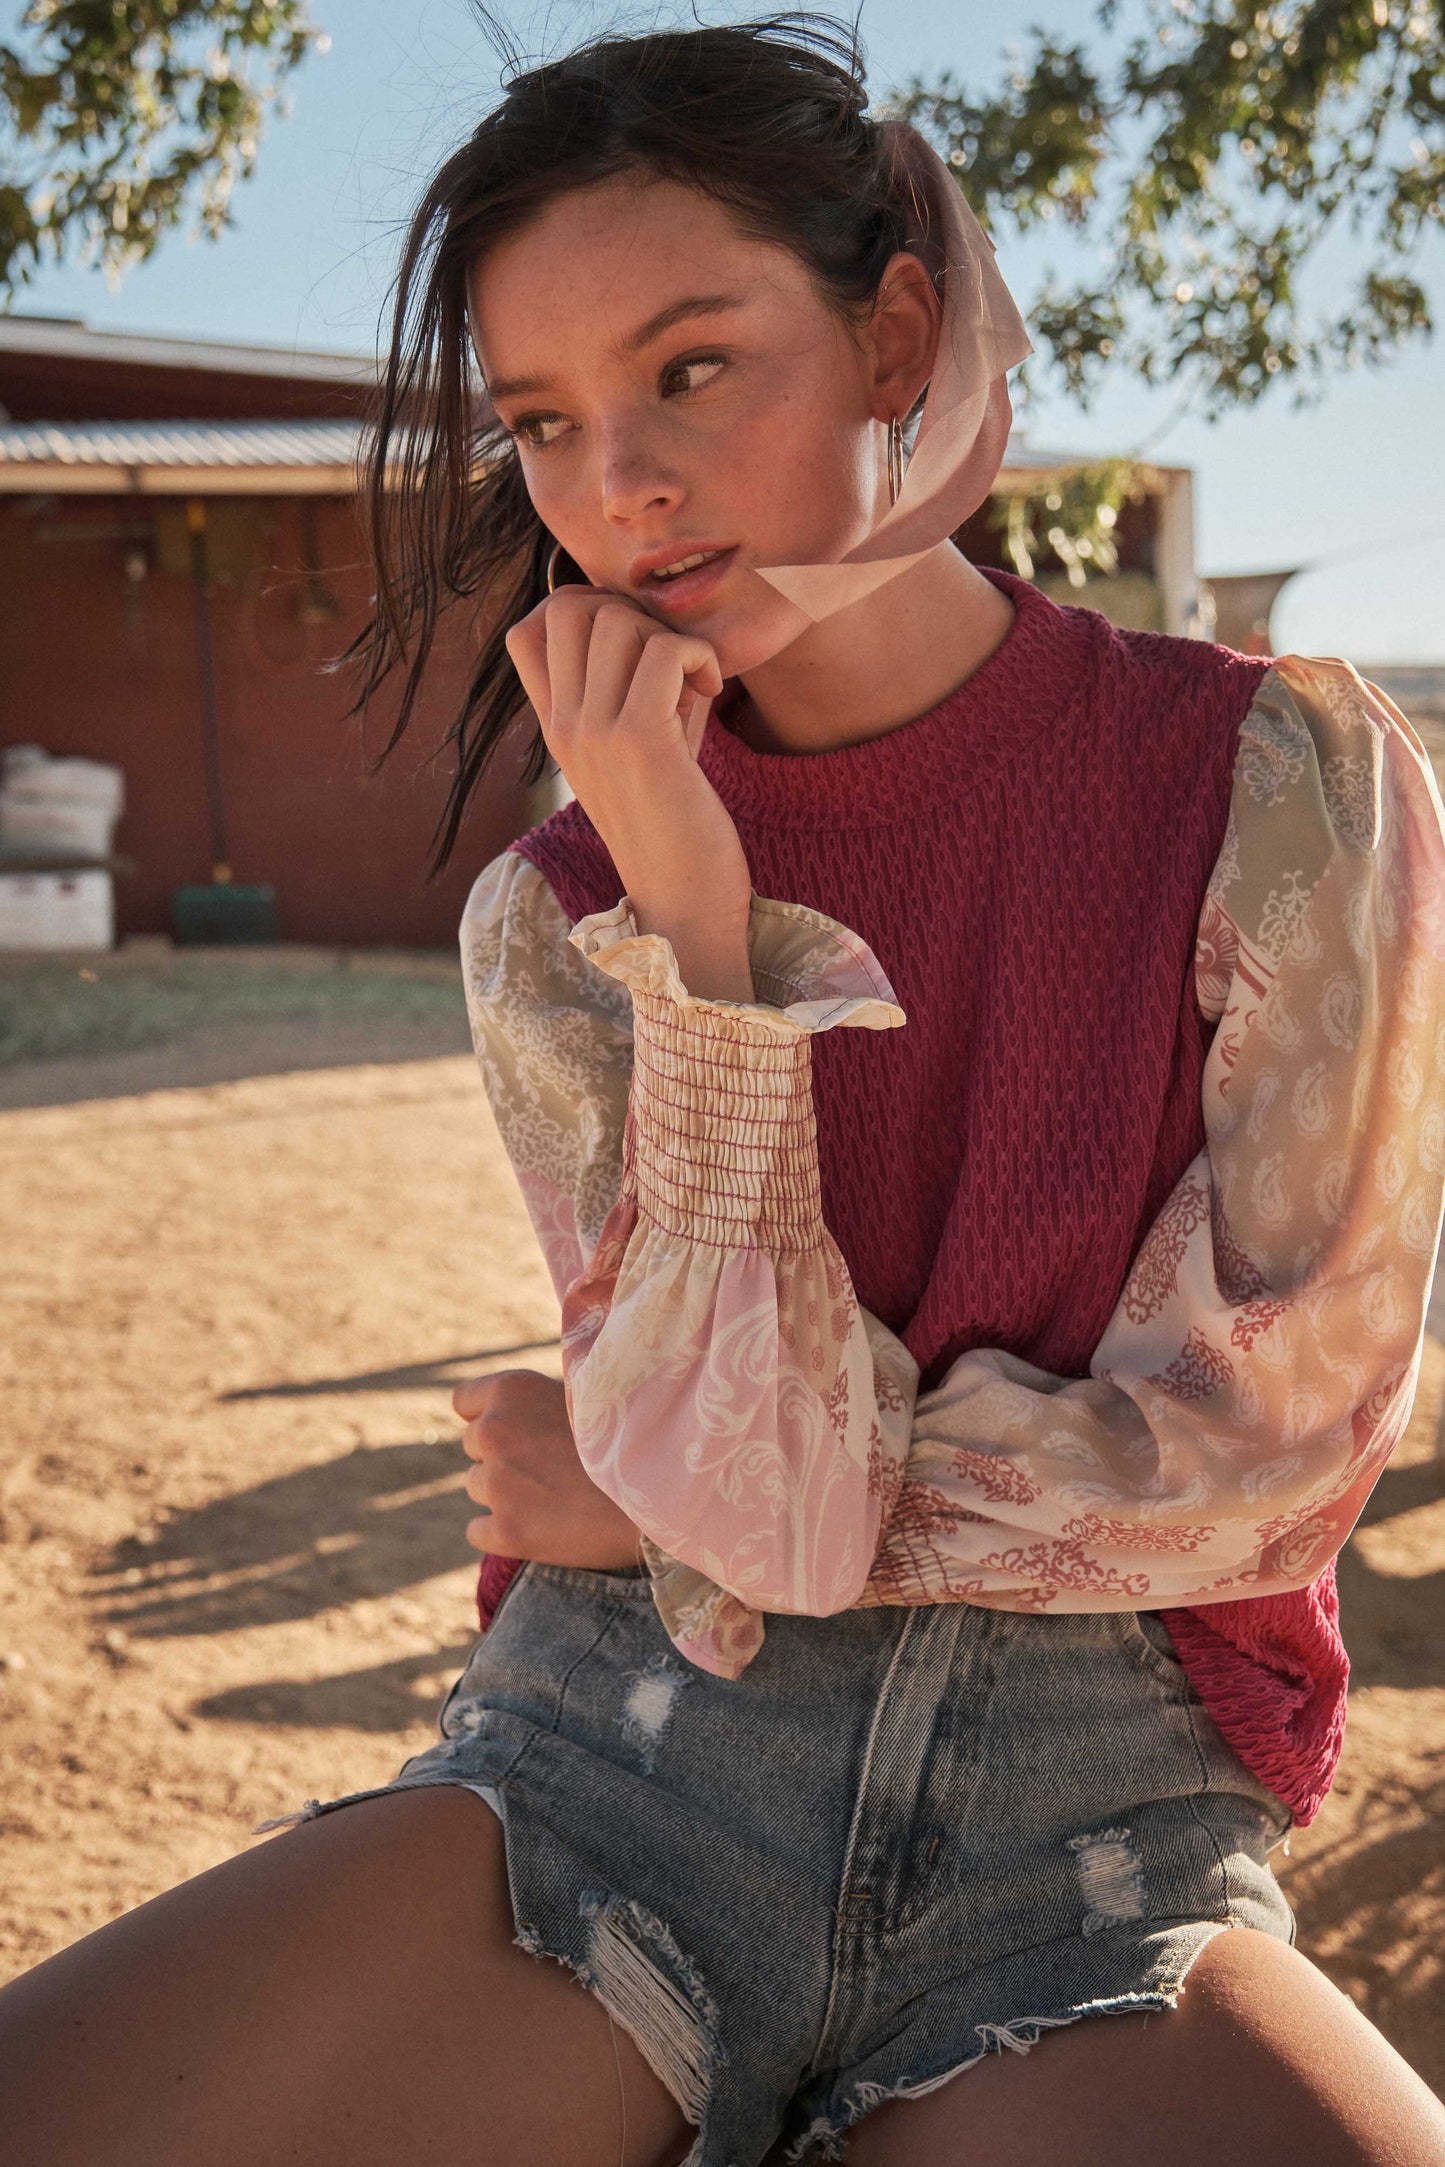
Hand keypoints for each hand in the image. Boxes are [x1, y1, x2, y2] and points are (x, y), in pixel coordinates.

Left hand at [453, 1367, 643, 1569]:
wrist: (664, 1496)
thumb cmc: (632, 1438)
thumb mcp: (584, 1396)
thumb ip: (538, 1401)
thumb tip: (514, 1410)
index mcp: (511, 1390)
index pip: (464, 1401)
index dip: (492, 1415)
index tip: (522, 1430)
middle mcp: (493, 1432)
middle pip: (474, 1447)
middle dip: (502, 1456)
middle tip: (552, 1467)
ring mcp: (497, 1485)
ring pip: (478, 1488)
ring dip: (506, 1495)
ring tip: (557, 1497)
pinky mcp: (505, 1532)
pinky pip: (478, 1532)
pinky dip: (502, 1533)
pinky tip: (543, 1528)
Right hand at [505, 586, 754, 999]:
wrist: (684, 905)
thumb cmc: (677, 825)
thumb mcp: (637, 751)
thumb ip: (632, 689)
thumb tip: (652, 621)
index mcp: (556, 729)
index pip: (527, 630)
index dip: (580, 609)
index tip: (632, 643)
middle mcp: (564, 727)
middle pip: (569, 607)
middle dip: (631, 612)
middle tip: (668, 660)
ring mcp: (594, 733)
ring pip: (618, 620)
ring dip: (668, 637)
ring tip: (693, 684)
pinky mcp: (639, 740)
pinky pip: (664, 650)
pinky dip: (698, 656)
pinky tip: (711, 691)